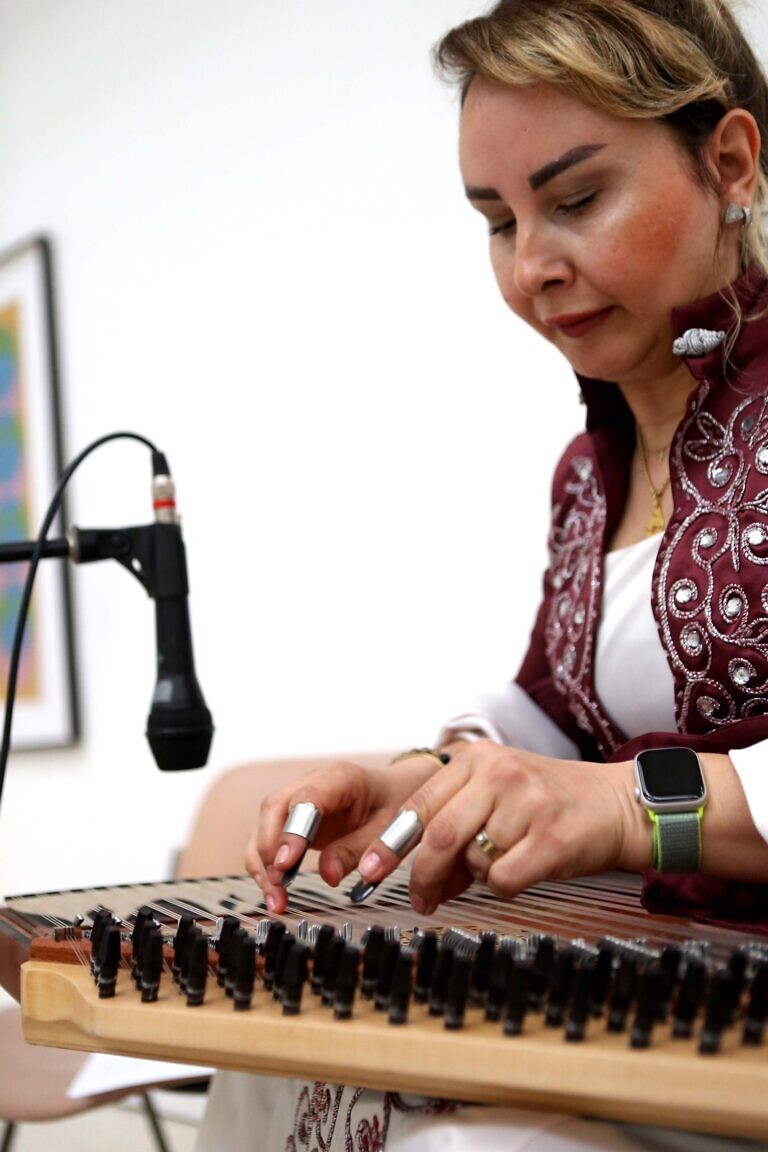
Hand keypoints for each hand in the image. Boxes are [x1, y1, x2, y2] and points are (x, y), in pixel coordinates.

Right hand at [245, 754, 441, 912]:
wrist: (397, 788)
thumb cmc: (394, 801)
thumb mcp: (389, 828)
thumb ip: (359, 850)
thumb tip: (329, 875)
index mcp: (340, 778)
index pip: (305, 800)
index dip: (292, 832)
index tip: (286, 864)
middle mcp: (311, 784)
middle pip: (274, 809)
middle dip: (270, 851)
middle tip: (278, 887)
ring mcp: (298, 800)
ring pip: (264, 825)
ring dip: (262, 863)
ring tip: (275, 899)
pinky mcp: (293, 819)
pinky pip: (269, 839)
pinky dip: (266, 865)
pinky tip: (274, 891)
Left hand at [353, 740, 649, 914]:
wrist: (616, 804)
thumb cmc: (550, 805)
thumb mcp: (497, 799)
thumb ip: (454, 830)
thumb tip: (420, 880)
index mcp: (477, 759)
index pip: (419, 803)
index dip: (391, 842)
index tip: (372, 868)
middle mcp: (499, 773)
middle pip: (438, 834)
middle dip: (423, 874)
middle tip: (421, 898)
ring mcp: (526, 803)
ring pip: (472, 859)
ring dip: (477, 874)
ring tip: (501, 862)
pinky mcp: (551, 838)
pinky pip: (503, 878)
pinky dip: (504, 885)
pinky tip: (523, 870)